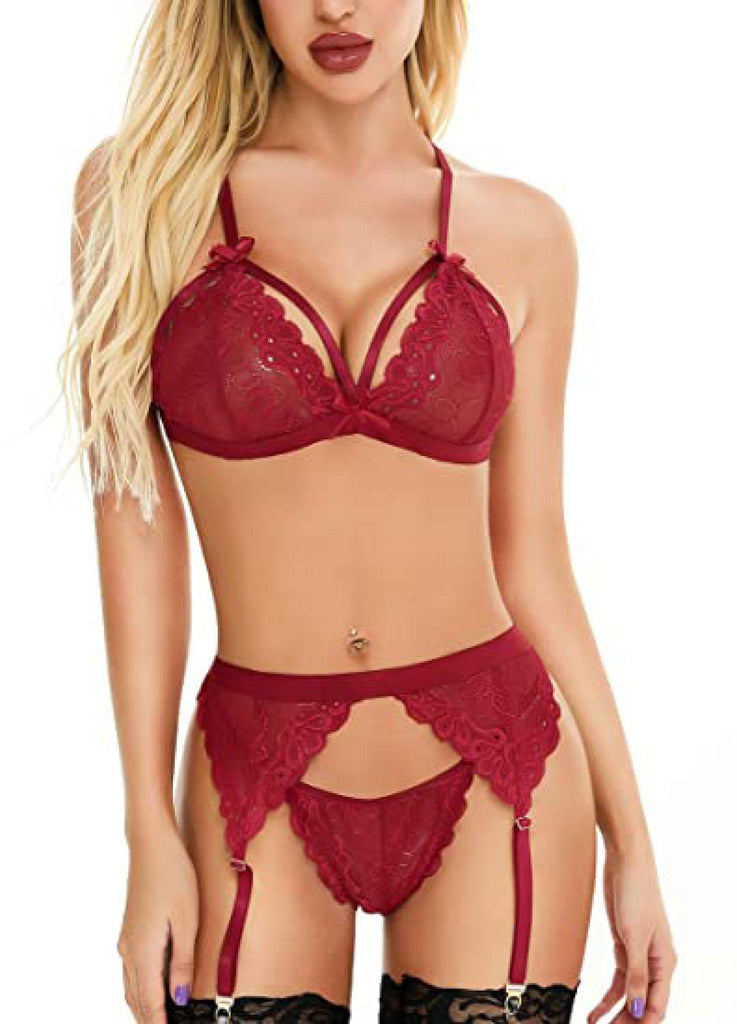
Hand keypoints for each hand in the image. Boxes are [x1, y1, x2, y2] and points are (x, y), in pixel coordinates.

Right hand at [117, 823, 198, 1022]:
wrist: (152, 844)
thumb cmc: (173, 876)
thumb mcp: (187, 919)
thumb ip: (183, 962)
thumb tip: (181, 998)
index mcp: (144, 951)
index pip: (150, 1003)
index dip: (159, 1023)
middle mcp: (130, 950)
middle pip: (137, 999)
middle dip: (150, 1018)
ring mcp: (128, 940)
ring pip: (132, 986)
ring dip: (144, 1006)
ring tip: (161, 1017)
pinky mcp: (131, 930)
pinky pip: (133, 970)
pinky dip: (141, 988)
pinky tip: (154, 988)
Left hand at [588, 845, 676, 1022]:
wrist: (626, 862)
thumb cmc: (636, 892)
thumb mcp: (634, 936)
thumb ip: (636, 974)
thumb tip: (637, 1009)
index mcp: (665, 962)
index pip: (657, 1006)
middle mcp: (655, 962)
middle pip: (643, 1004)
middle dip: (628, 1022)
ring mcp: (639, 955)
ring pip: (630, 995)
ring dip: (616, 1013)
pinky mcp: (624, 946)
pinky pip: (619, 980)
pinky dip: (608, 996)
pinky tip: (597, 1010)